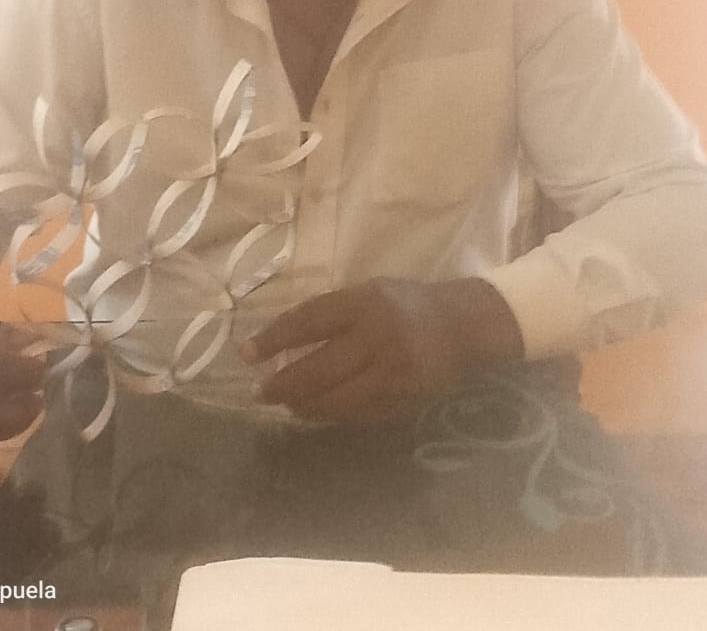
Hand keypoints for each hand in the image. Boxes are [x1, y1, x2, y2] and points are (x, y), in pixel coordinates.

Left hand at [239, 277, 523, 422]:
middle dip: (282, 384)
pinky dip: (329, 414)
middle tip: (258, 391)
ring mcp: (392, 374)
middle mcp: (378, 339)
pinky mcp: (401, 400)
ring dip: (303, 404)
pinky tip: (313, 411)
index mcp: (365, 303)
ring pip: (336, 399)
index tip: (245, 352)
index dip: (274, 339)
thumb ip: (329, 313)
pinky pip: (356, 414)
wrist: (460, 326)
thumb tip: (278, 340)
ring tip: (283, 403)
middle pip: (319, 369)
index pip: (309, 322)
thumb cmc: (404, 303)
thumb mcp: (367, 292)